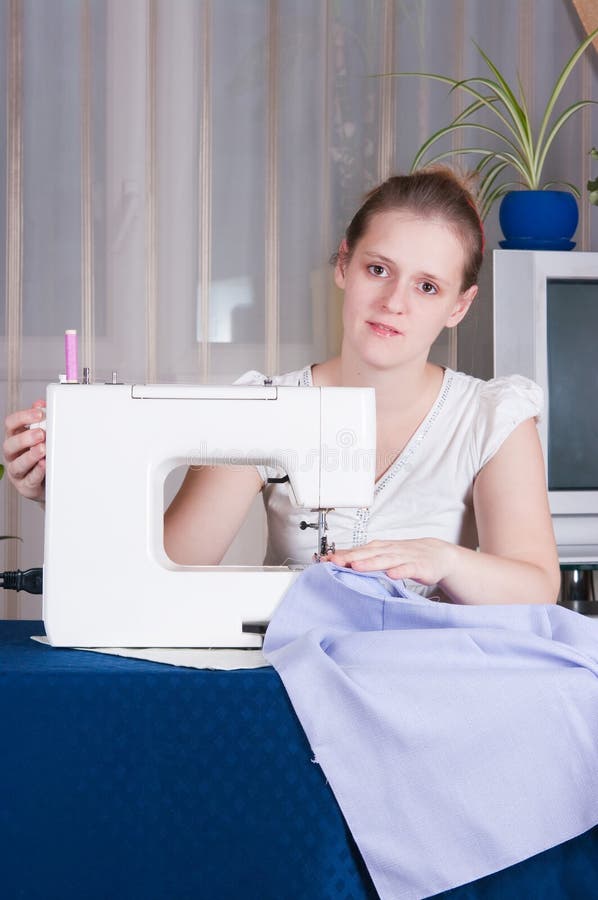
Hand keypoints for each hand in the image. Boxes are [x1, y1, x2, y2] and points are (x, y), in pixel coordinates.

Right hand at [3, 402, 46, 501]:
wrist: (47, 481)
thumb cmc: (41, 455)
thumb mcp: (40, 436)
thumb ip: (40, 420)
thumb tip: (40, 403)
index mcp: (15, 438)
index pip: (11, 424)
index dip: (23, 417)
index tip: (40, 413)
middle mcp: (12, 454)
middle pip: (11, 444)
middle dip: (26, 438)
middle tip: (41, 433)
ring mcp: (17, 471)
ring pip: (18, 464)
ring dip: (30, 456)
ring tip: (43, 449)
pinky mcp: (25, 485)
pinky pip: (30, 479)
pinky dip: (38, 472)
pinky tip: (45, 465)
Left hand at [328, 538, 458, 585]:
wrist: (437, 554)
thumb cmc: (407, 555)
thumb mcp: (384, 554)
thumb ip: (365, 558)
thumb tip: (339, 562)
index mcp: (379, 548)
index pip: (357, 551)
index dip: (342, 555)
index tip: (325, 560)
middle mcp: (389, 551)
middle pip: (367, 554)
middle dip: (350, 558)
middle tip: (334, 562)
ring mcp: (404, 558)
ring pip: (385, 560)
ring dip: (370, 564)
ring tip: (356, 567)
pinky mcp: (418, 567)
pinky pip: (408, 569)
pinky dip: (399, 571)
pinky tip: (392, 575)